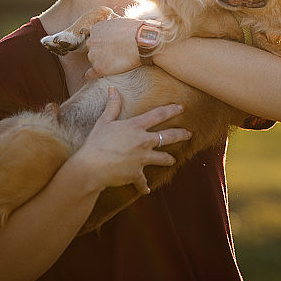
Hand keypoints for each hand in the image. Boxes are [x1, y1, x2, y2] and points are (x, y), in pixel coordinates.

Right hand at [71, 88, 190, 194]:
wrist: (91, 167)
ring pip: (163, 158)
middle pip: (169, 136)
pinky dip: (144, 187)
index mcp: (136, 126)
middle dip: (181, 134)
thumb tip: (113, 89)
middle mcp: (143, 141)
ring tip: (173, 160)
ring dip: (168, 159)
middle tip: (189, 134)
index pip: (158, 115)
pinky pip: (143, 182)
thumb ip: (112, 106)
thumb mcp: (104, 122)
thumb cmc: (96, 142)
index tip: (182, 107)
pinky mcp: (137, 174)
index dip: (172, 110)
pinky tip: (147, 190)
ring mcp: (142, 158)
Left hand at [85, 18, 142, 78]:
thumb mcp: (118, 21)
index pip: (94, 38)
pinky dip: (94, 75)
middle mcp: (91, 42)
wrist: (141, 41)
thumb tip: (110, 32)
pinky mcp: (99, 68)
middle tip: (115, 54)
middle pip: (93, 50)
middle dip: (102, 52)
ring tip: (116, 62)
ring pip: (94, 61)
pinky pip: (90, 74)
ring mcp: (93, 55)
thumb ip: (109, 27)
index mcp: (95, 29)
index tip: (110, 46)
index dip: (103, 43)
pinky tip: (101, 74)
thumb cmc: (134, 31)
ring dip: (102, 62)